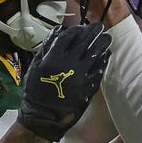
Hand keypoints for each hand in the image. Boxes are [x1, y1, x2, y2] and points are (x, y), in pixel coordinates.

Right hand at [17, 22, 110, 141]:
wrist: (44, 116)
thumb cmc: (36, 91)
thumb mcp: (35, 67)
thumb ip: (46, 48)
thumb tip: (57, 33)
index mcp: (53, 58)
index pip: (69, 36)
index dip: (77, 29)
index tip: (81, 27)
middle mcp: (69, 64)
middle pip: (85, 42)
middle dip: (93, 32)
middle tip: (99, 26)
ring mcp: (81, 75)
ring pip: (95, 54)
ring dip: (102, 44)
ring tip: (106, 38)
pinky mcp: (88, 87)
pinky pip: (99, 70)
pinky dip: (103, 62)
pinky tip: (105, 56)